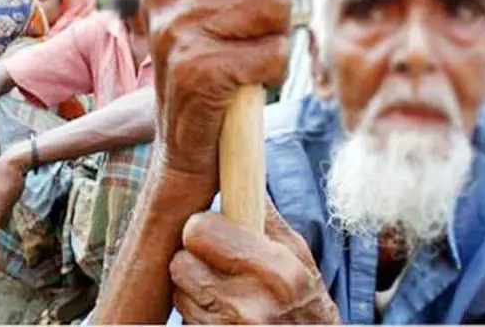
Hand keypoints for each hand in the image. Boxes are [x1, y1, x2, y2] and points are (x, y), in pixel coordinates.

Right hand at [144, 0, 291, 186]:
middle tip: (256, 16)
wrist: (186, 139)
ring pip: (276, 0)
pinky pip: (274, 50)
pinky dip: (272, 68)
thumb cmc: (214, 60)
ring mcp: (179, 26)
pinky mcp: (198, 67)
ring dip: (276, 31)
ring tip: (246, 50)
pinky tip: (245, 78)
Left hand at [171, 201, 340, 323]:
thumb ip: (269, 220)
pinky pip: (182, 321)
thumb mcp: (301, 261)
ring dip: (194, 291)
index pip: (199, 230)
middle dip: (194, 260)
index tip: (214, 230)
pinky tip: (221, 317)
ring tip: (224, 294)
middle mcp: (249, 307)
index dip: (203, 227)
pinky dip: (196, 316)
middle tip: (217, 265)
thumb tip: (242, 172)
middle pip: (180, 262)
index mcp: (278, 273)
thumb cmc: (307, 308)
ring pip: (177, 292)